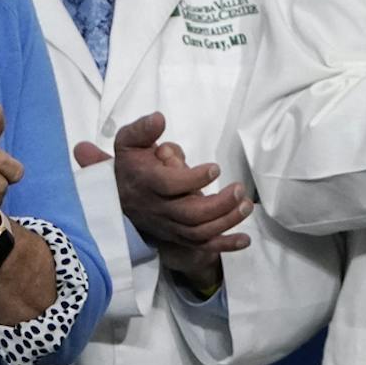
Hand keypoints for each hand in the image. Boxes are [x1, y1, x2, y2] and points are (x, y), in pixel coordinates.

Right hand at [76, 112, 252, 257]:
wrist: (118, 196)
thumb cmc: (131, 164)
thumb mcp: (129, 141)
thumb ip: (142, 129)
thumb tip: (159, 118)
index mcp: (147, 182)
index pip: (170, 185)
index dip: (194, 179)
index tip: (215, 168)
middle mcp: (159, 208)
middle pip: (190, 214)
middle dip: (219, 204)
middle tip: (239, 189)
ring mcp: (170, 225)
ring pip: (199, 232)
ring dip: (226, 222)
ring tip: (247, 206)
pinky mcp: (179, 236)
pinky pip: (202, 246)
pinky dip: (225, 245)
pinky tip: (246, 239)